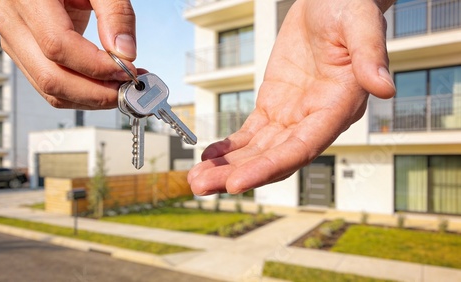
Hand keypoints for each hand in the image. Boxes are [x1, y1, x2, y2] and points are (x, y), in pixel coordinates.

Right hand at [0, 0, 137, 109]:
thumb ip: (116, 13)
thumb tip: (125, 54)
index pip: (58, 45)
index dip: (95, 65)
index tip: (127, 70)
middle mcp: (12, 22)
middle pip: (51, 76)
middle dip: (96, 92)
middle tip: (128, 89)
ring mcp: (15, 42)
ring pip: (50, 89)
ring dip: (91, 99)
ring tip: (121, 89)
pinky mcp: (25, 56)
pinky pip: (52, 88)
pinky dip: (82, 95)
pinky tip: (106, 87)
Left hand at [188, 0, 395, 194]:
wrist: (328, 2)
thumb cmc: (348, 9)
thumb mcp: (361, 24)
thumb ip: (370, 56)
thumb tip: (384, 88)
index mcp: (337, 108)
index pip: (301, 148)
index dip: (269, 167)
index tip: (236, 183)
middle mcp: (314, 120)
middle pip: (274, 157)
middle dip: (237, 174)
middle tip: (199, 186)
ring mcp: (292, 116)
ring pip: (257, 150)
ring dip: (227, 166)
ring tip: (196, 179)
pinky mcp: (274, 106)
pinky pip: (250, 133)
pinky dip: (229, 147)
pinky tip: (210, 156)